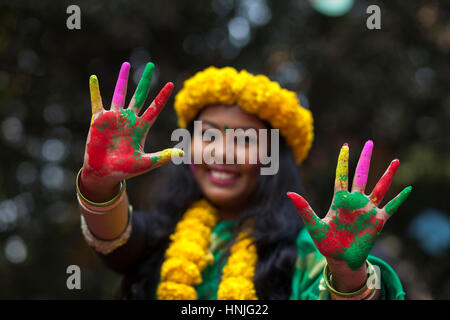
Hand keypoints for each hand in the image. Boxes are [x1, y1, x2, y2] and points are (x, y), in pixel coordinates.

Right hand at [82, 62, 182, 187]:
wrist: (104, 173)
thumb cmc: (125, 169)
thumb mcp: (146, 163)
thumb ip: (163, 156)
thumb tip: (182, 153)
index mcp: (141, 127)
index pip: (155, 108)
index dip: (162, 96)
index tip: (171, 84)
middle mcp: (129, 119)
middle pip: (140, 95)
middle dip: (146, 81)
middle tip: (151, 65)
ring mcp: (114, 118)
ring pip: (119, 94)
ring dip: (123, 79)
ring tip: (127, 65)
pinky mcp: (99, 120)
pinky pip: (96, 101)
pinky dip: (94, 90)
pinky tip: (93, 77)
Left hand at [288, 140, 411, 270]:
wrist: (341, 260)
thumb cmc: (326, 243)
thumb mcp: (313, 225)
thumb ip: (304, 209)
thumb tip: (288, 193)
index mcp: (340, 200)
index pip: (342, 176)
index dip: (343, 161)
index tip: (345, 146)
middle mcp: (355, 202)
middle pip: (362, 176)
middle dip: (365, 159)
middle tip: (370, 142)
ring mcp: (368, 210)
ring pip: (380, 188)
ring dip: (387, 175)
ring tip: (396, 161)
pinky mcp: (378, 221)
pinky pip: (391, 207)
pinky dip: (399, 199)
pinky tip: (408, 189)